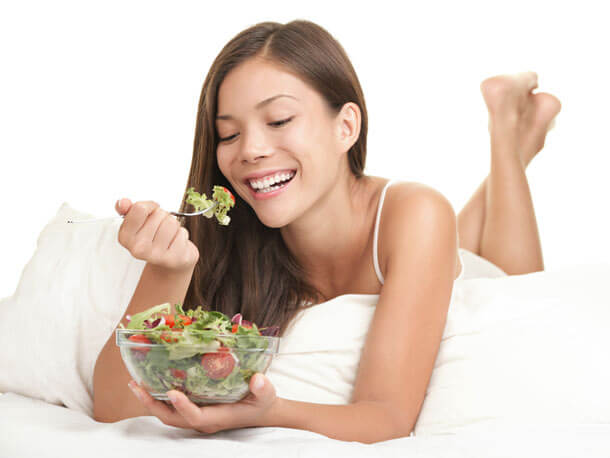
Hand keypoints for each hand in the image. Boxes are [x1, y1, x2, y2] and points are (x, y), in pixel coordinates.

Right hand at [115, 198, 198, 272]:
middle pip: (159, 214)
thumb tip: (123, 202)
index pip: (140, 208)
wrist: (169, 262)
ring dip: (174, 225)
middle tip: (160, 228)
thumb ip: (129, 210)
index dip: (150, 206)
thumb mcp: (138, 223)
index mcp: (125, 237)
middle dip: (163, 217)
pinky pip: (182, 233)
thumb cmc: (154, 238)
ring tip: (168, 235)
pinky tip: (175, 243)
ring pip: (172, 222)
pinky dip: (182, 235)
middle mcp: (138, 248)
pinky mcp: (174, 258)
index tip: (151, 211)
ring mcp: (156, 255)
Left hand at [127, 373, 277, 432]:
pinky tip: (153, 380)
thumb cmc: (263, 402)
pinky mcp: (196, 408)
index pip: (195, 416)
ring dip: (151, 400)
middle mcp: (203, 420)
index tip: (171, 391)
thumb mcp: (267, 394)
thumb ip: (263, 388)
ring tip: (136, 383)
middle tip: (136, 386)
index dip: (182, 406)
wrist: (262, 410)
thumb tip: (257, 380)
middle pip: (171, 418)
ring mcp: (197, 415)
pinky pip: (172, 406)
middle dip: (152, 404)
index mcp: (217, 418)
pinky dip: (159, 396)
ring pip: (168, 413)